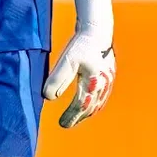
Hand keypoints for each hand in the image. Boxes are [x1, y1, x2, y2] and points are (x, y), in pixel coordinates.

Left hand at [46, 0, 115, 127]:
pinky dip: (93, 103)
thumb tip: (49, 98)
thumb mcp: (66, 61)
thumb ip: (57, 80)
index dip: (71, 116)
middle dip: (78, 117)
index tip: (62, 124)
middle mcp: (103, 84)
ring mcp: (108, 80)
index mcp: (93, 82)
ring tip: (74, 118)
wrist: (98, 31)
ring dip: (86, 112)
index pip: (81, 105)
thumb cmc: (81, 45)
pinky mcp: (108, 75)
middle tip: (65, 124)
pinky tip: (86, 105)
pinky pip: (101, 95)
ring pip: (97, 102)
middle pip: (90, 107)